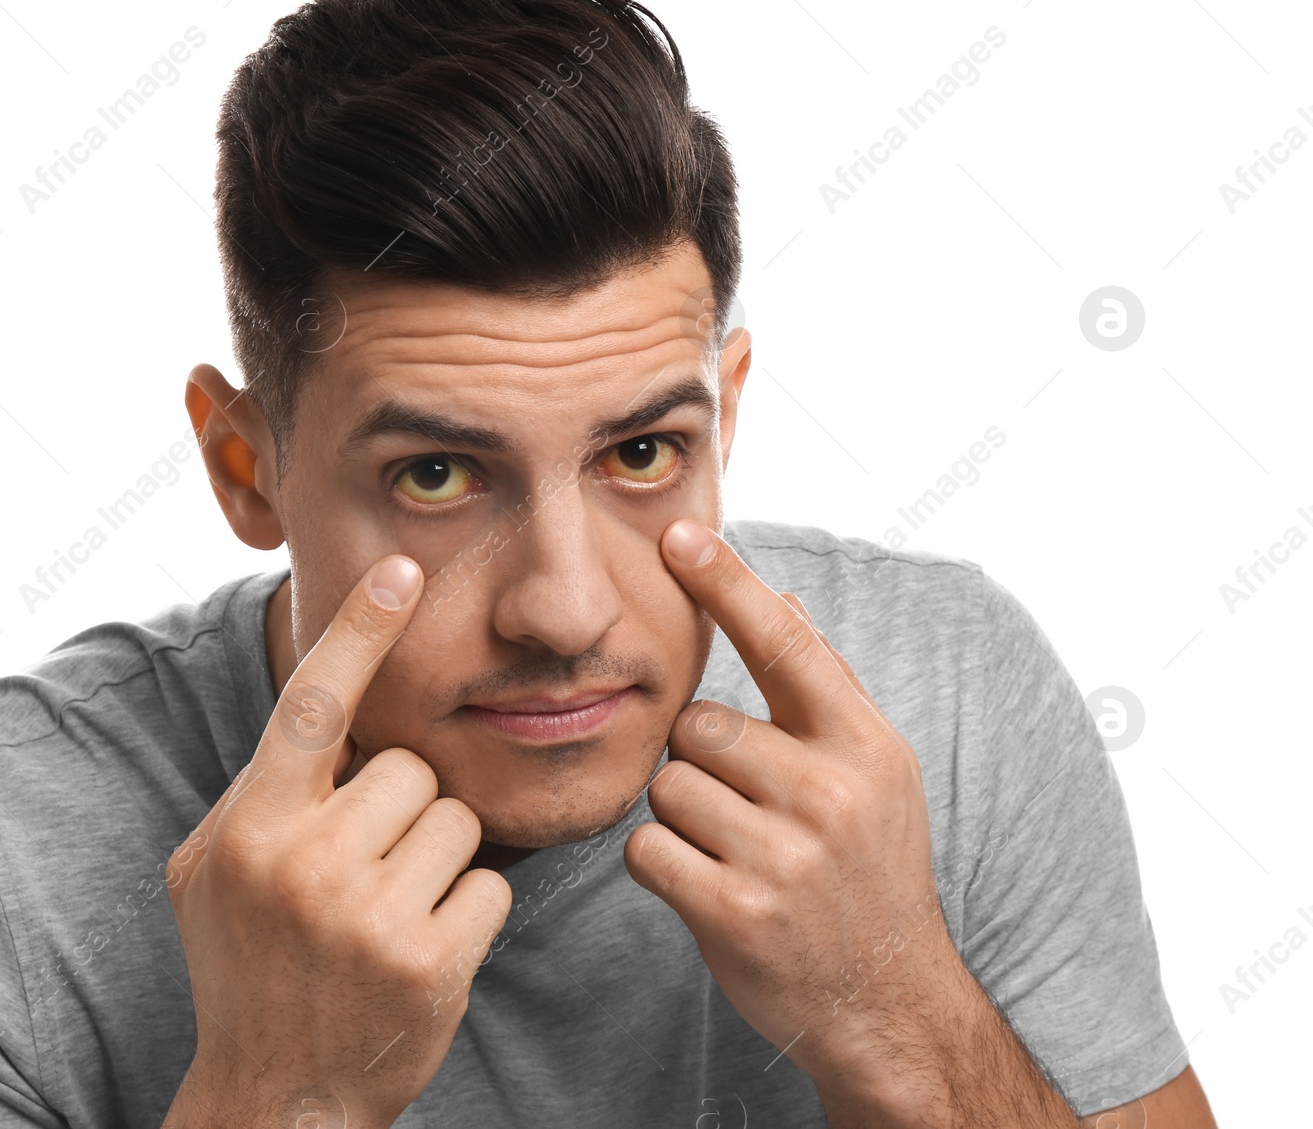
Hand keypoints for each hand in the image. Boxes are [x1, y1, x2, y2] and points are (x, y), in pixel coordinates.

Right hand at [163, 555, 512, 1128]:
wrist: (277, 1100)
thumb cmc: (247, 967)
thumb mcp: (215, 872)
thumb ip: (261, 792)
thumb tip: (324, 700)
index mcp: (249, 829)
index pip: (312, 705)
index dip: (359, 630)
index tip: (401, 569)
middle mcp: (305, 865)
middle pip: (408, 770)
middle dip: (400, 809)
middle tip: (363, 870)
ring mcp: (370, 917)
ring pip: (457, 820)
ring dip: (437, 857)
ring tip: (388, 910)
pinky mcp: (432, 963)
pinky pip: (489, 883)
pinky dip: (466, 910)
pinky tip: (420, 949)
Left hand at [624, 520, 970, 1105]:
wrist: (888, 1001)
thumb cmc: (870, 873)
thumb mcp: (874, 776)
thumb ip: (821, 691)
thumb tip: (783, 600)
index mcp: (865, 747)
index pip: (786, 644)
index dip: (729, 583)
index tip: (679, 534)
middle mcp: (830, 793)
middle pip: (697, 724)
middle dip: (700, 760)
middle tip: (746, 808)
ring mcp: (783, 857)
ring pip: (667, 785)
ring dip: (683, 816)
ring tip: (736, 852)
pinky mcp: (734, 913)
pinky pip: (646, 849)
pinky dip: (662, 866)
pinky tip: (710, 887)